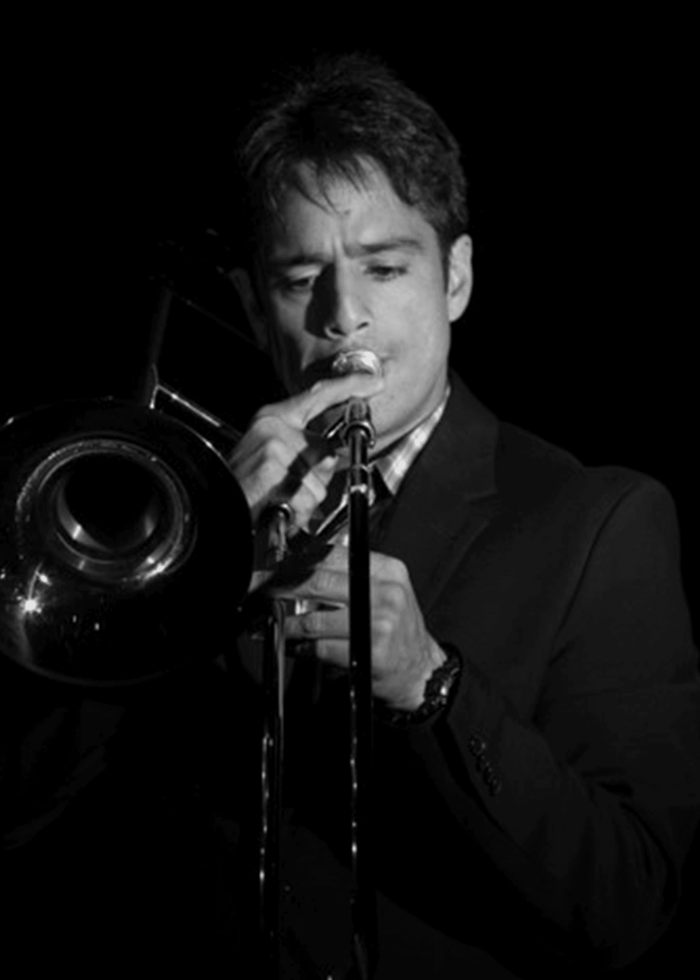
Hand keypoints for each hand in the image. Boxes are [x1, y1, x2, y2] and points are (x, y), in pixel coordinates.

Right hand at [228, 373, 383, 530]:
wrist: (213, 505)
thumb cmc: (243, 486)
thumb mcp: (269, 456)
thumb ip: (303, 449)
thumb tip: (335, 456)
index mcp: (272, 419)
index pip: (317, 395)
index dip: (349, 386)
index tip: (374, 381)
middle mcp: (273, 426)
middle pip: (328, 450)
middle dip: (317, 477)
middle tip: (289, 488)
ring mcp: (274, 446)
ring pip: (320, 481)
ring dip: (305, 502)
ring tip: (279, 501)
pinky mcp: (273, 467)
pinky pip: (307, 497)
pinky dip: (297, 514)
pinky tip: (276, 509)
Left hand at [277, 545, 445, 710]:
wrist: (422, 671)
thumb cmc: (398, 631)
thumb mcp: (386, 592)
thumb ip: (350, 577)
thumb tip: (300, 568)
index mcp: (388, 571)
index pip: (333, 556)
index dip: (297, 561)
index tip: (276, 567)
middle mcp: (384, 593)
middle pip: (318, 581)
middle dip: (281, 586)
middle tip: (260, 590)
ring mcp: (378, 623)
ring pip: (314, 619)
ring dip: (285, 623)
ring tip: (271, 622)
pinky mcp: (369, 652)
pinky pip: (320, 647)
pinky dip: (299, 647)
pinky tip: (291, 645)